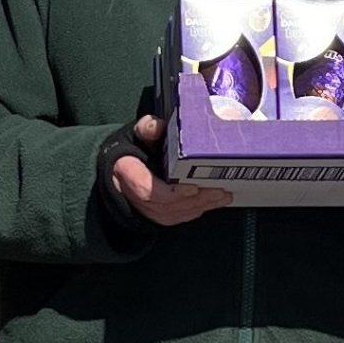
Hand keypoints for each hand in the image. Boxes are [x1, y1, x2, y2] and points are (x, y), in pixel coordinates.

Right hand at [110, 112, 231, 226]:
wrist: (120, 172)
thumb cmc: (133, 152)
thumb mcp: (136, 136)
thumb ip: (147, 130)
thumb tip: (157, 125)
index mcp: (128, 173)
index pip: (148, 190)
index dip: (171, 193)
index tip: (192, 189)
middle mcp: (137, 197)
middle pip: (169, 205)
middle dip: (197, 199)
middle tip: (220, 191)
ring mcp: (146, 209)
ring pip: (176, 213)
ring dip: (201, 206)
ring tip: (224, 196)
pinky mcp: (157, 215)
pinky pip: (178, 217)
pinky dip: (197, 210)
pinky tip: (214, 203)